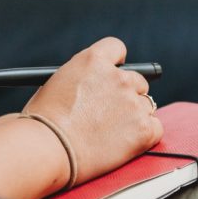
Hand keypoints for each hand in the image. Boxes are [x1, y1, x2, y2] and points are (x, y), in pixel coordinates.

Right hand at [23, 37, 162, 185]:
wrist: (47, 149)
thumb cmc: (42, 123)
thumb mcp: (55, 85)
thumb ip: (80, 80)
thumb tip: (90, 89)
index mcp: (93, 61)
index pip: (117, 48)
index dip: (116, 63)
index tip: (115, 73)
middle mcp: (118, 77)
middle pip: (137, 80)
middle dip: (126, 95)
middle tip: (111, 114)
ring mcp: (132, 102)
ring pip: (146, 105)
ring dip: (134, 117)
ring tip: (110, 134)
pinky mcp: (143, 129)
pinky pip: (155, 128)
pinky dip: (144, 136)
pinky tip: (124, 144)